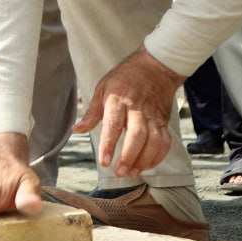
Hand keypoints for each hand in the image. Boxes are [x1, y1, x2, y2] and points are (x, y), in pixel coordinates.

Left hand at [73, 46, 182, 177]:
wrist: (155, 67)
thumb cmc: (125, 78)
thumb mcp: (103, 88)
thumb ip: (92, 112)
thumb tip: (77, 130)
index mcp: (118, 99)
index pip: (113, 124)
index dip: (109, 144)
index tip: (104, 161)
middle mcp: (137, 109)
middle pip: (137, 135)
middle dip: (129, 156)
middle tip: (119, 172)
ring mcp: (153, 116)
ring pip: (154, 141)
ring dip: (144, 160)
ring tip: (131, 173)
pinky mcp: (163, 121)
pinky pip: (165, 142)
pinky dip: (157, 157)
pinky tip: (146, 166)